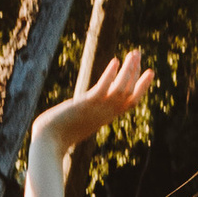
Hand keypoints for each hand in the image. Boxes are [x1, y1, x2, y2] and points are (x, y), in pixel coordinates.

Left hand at [33, 49, 151, 155]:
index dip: (142, 87)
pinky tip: (115, 61)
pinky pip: (103, 88)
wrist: (48, 143)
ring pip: (121, 88)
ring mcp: (97, 109)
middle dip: (135, 71)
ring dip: (129, 70)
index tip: (149, 72)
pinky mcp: (86, 104)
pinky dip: (110, 75)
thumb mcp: (77, 122)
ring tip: (134, 54)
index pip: (131, 101)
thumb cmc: (58, 134)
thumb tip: (79, 109)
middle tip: (138, 53)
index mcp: (106, 117)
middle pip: (129, 92)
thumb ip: (83, 115)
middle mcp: (106, 114)